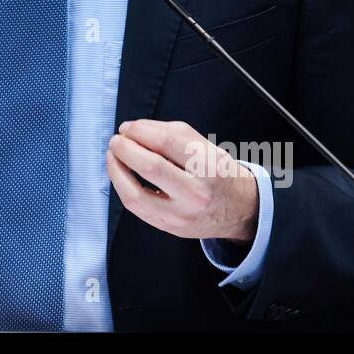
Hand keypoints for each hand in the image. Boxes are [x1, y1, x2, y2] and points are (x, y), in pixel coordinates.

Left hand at [106, 119, 257, 243]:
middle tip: (117, 140)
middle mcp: (196, 193)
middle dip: (125, 149)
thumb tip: (133, 129)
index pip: (167, 141)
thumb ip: (171, 133)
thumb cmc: (219, 173)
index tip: (127, 127)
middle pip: (150, 167)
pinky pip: (135, 207)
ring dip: (116, 170)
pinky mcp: (168, 227)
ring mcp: (180, 215)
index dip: (140, 130)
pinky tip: (122, 174)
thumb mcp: (206, 146)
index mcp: (209, 166)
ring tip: (114, 155)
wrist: (239, 210)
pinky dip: (122, 186)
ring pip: (134, 194)